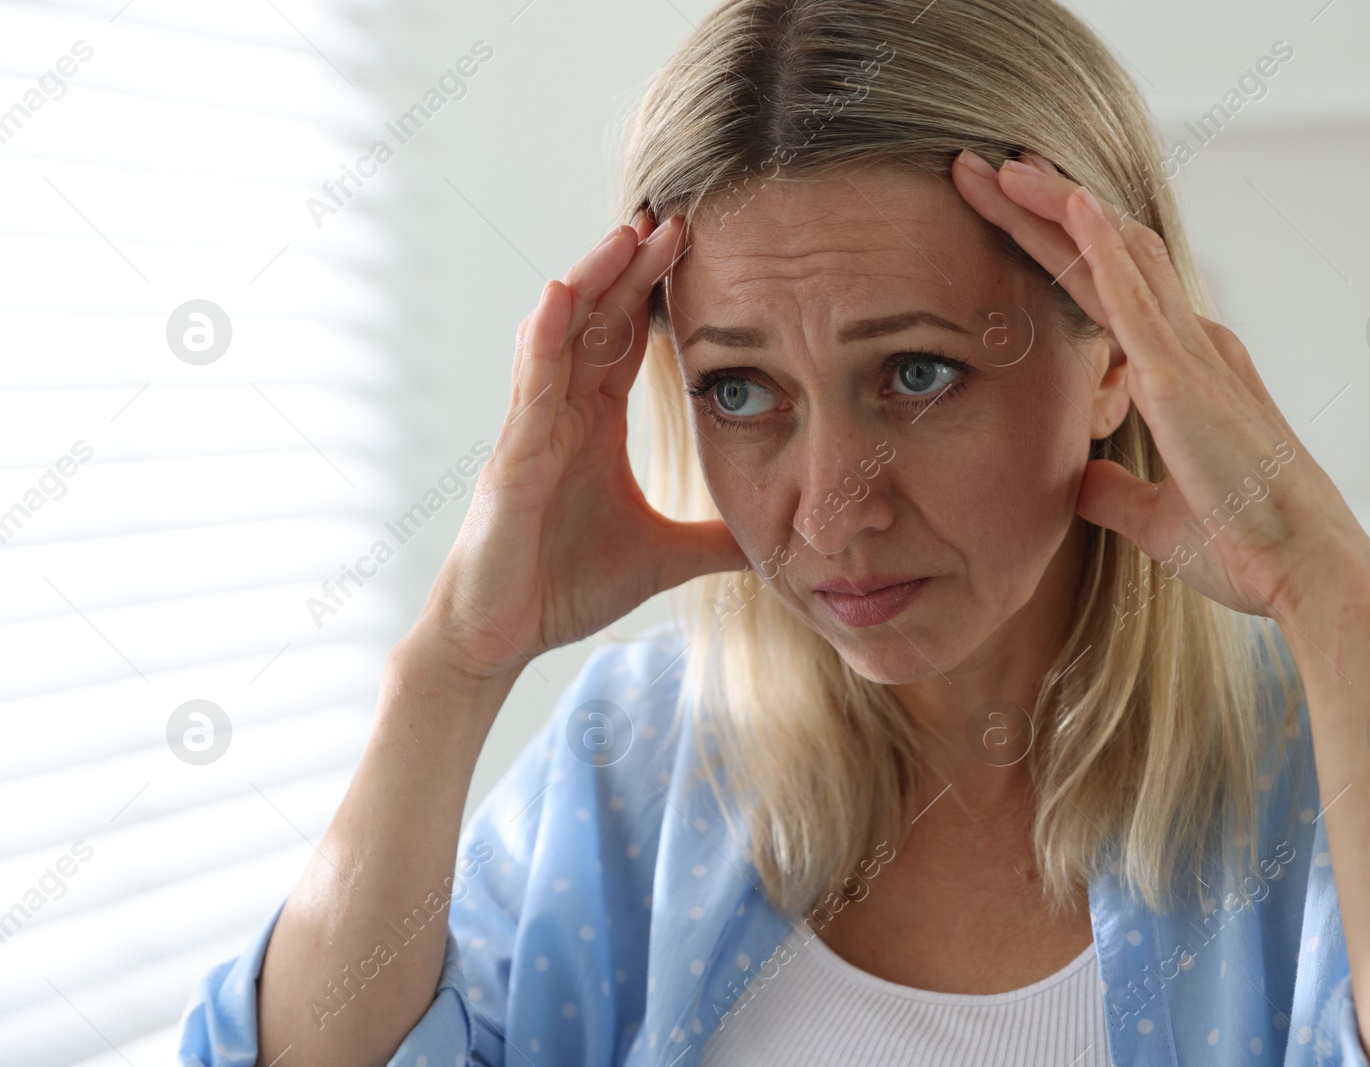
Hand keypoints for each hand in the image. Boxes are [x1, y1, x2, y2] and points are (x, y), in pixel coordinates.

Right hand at [411, 210, 747, 687]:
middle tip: (675, 215)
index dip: (657, 293)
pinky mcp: (511, 459)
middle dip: (632, 268)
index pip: (627, 341)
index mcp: (593, 426)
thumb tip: (779, 538)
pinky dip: (543, 340)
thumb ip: (717, 540)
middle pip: (597, 322)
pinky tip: (559, 296)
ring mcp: (531, 430)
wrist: (503, 638)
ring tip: (626, 233)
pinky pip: (529, 388)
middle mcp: (560, 414)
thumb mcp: (666, 556)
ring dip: (591, 282)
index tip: (696, 245)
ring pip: (561, 337)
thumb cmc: (564, 587)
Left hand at [951, 148, 1369, 618]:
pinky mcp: (1182, 380)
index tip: (1006, 213)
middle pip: (1108, 253)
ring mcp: (1190, 355)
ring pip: (1115, 256)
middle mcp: (1193, 346)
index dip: (1058, 246)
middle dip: (1044, 207)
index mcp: (1188, 371)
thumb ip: (1116, 491)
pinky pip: (1134, 299)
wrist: (1305, 573)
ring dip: (1056, 207)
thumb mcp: (1157, 516)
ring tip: (1000, 166)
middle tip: (984, 169)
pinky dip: (1099, 247)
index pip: (1110, 289)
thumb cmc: (1247, 544)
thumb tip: (1081, 480)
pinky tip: (1069, 205)